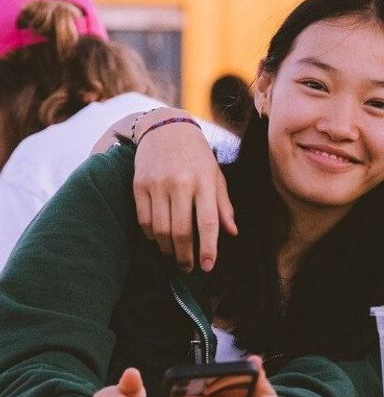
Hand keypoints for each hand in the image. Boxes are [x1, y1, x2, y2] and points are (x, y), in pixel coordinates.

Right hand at [131, 108, 236, 271]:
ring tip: (173, 254)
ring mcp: (157, 184)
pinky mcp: (139, 184)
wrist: (167, 129)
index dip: (208, 248)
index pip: (208, 222)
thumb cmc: (198, 157)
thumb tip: (232, 233)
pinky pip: (143, 219)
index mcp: (204, 181)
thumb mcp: (216, 176)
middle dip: (184, 256)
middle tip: (188, 267)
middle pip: (180, 231)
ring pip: (160, 229)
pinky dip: (150, 235)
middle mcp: (180, 183)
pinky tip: (158, 239)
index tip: (208, 266)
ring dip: (166, 248)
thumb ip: (223, 205)